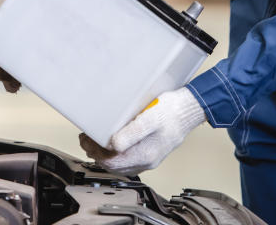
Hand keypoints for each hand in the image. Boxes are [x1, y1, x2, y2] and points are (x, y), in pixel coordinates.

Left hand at [78, 87, 205, 174]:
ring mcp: (149, 159)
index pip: (111, 162)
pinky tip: (111, 144)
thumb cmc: (171, 112)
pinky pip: (127, 161)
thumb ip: (130, 133)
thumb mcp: (149, 119)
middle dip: (96, 153)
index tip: (87, 139)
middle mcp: (147, 161)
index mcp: (145, 155)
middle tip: (86, 139)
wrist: (188, 110)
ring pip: (120, 165)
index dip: (95, 152)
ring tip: (95, 141)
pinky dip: (115, 154)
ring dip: (104, 154)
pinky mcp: (150, 153)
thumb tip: (112, 145)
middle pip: (113, 166)